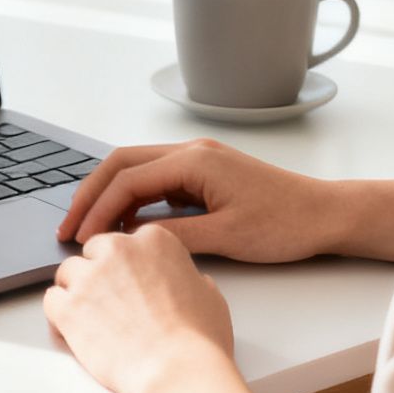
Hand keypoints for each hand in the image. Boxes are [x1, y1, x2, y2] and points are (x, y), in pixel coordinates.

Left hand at [44, 224, 234, 392]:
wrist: (177, 372)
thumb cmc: (198, 340)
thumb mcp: (210, 296)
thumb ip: (189, 278)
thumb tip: (185, 282)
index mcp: (154, 240)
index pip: (128, 242)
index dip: (128, 266)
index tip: (131, 284)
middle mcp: (118, 250)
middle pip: (94, 251)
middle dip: (99, 273)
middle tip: (110, 303)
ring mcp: (89, 277)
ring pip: (69, 272)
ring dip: (77, 291)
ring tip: (92, 319)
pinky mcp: (68, 307)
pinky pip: (50, 299)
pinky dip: (58, 314)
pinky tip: (74, 330)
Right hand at [56, 138, 335, 261]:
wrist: (325, 215)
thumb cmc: (285, 225)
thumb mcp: (226, 238)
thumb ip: (174, 236)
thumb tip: (132, 241)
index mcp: (193, 160)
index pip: (127, 179)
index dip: (98, 209)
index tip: (79, 239)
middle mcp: (191, 151)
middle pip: (121, 164)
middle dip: (90, 195)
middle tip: (67, 228)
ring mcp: (198, 160)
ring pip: (136, 169)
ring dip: (109, 196)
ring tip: (89, 229)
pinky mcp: (205, 174)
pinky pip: (156, 181)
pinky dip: (133, 199)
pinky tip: (125, 226)